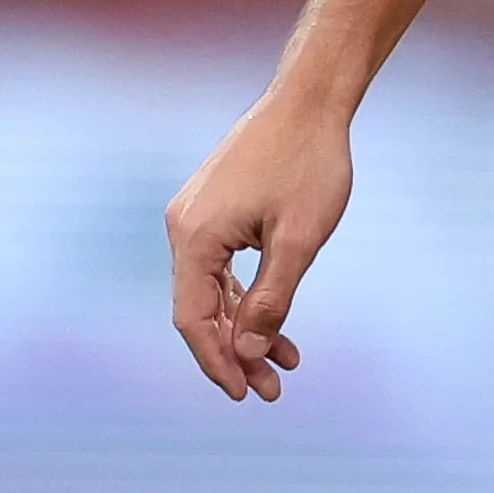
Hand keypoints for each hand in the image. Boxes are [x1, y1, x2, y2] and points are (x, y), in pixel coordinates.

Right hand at [166, 88, 353, 399]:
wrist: (310, 99)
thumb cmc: (310, 162)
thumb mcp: (299, 239)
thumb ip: (272, 299)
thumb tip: (248, 353)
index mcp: (195, 238)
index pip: (193, 320)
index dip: (217, 362)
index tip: (244, 394)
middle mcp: (183, 228)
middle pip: (202, 309)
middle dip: (237, 351)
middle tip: (273, 388)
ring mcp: (196, 216)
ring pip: (215, 289)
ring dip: (246, 325)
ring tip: (285, 362)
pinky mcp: (214, 207)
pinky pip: (223, 265)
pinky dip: (248, 293)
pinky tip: (275, 319)